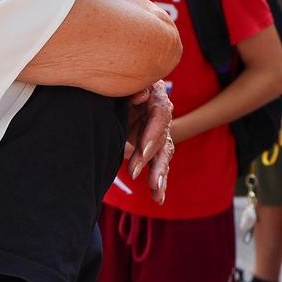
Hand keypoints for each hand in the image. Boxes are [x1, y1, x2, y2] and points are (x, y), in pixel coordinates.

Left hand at [125, 81, 174, 203]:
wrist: (118, 91)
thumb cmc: (120, 84)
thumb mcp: (124, 83)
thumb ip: (132, 88)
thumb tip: (140, 96)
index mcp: (156, 98)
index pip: (161, 115)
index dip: (153, 133)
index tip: (143, 149)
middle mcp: (161, 118)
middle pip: (162, 139)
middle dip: (151, 159)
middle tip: (137, 174)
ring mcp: (158, 134)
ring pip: (163, 156)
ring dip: (159, 174)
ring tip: (156, 192)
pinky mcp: (152, 148)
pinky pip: (158, 166)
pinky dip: (158, 182)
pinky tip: (158, 198)